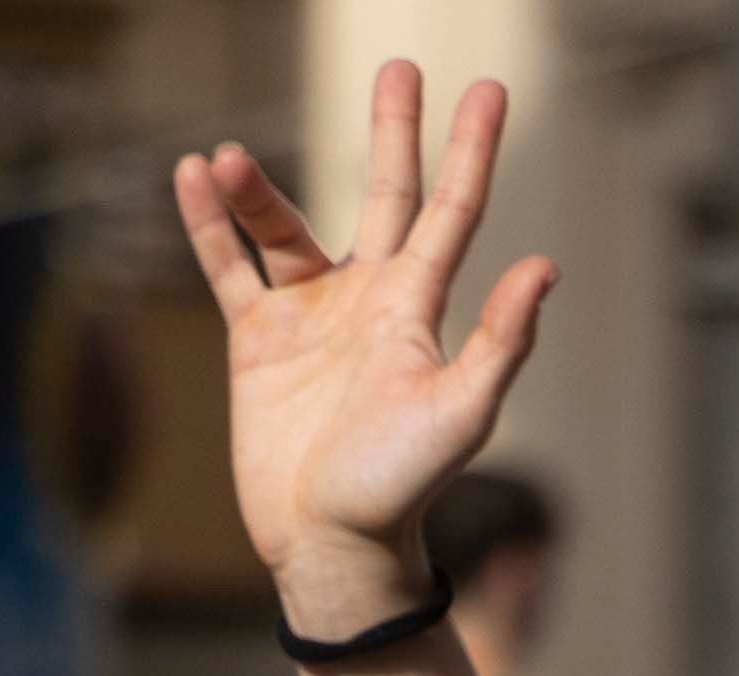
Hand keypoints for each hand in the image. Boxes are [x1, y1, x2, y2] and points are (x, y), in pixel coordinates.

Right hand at [175, 62, 556, 635]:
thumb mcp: (460, 413)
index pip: (450, 211)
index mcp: (420, 308)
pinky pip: (229, 267)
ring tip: (228, 158)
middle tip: (399, 66)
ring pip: (285, 227)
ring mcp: (311, 317)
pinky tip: (193, 176)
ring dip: (257, 190)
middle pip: (384, 195)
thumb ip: (499, 341)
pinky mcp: (257, 342)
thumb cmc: (401, 488)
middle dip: (392, 132)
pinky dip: (209, 223)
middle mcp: (369, 299)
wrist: (332, 545)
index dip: (469, 150)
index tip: (485, 88)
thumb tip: (546, 266)